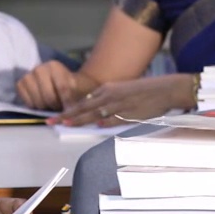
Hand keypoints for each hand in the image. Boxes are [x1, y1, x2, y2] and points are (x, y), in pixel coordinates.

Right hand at [16, 61, 80, 110]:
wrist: (60, 84)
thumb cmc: (72, 87)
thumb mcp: (79, 88)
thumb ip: (74, 96)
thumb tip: (69, 110)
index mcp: (54, 65)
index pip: (62, 88)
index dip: (67, 102)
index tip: (71, 108)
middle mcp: (39, 68)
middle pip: (49, 96)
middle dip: (56, 106)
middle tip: (60, 107)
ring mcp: (28, 76)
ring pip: (38, 101)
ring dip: (46, 108)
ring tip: (51, 106)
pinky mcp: (20, 84)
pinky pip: (26, 101)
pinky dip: (34, 106)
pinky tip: (40, 104)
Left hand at [55, 75, 191, 126]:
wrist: (164, 89)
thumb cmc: (143, 92)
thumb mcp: (120, 92)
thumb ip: (106, 100)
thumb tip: (94, 111)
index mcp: (106, 90)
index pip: (83, 102)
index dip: (69, 110)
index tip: (56, 116)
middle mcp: (109, 95)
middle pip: (84, 107)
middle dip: (66, 115)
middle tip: (51, 121)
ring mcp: (120, 104)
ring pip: (96, 112)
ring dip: (80, 119)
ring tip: (65, 124)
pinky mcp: (131, 112)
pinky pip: (117, 117)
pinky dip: (107, 120)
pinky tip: (97, 124)